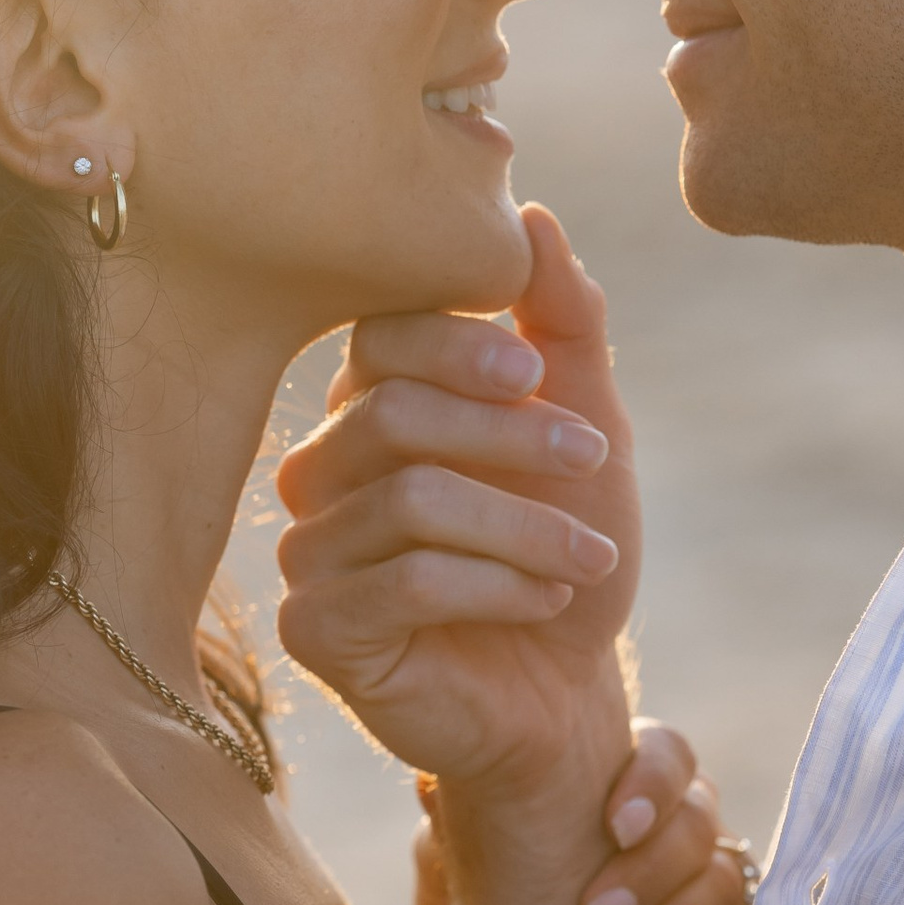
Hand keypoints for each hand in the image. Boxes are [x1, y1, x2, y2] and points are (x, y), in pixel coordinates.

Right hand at [278, 205, 642, 799]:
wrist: (569, 688)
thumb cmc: (566, 543)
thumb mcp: (584, 420)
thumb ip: (562, 319)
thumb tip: (531, 216)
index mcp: (368, 405)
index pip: (380, 336)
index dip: (461, 342)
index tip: (539, 372)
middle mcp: (319, 470)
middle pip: (392, 414)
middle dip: (511, 435)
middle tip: (595, 458)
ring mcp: (308, 552)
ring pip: (408, 500)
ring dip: (524, 524)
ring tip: (590, 556)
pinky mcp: (318, 631)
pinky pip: (405, 582)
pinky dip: (497, 584)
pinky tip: (547, 599)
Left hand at [413, 725, 755, 904]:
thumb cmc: (479, 896)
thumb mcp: (452, 854)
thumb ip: (451, 815)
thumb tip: (432, 786)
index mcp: (622, 778)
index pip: (668, 752)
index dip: (654, 781)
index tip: (613, 827)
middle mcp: (672, 822)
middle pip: (703, 818)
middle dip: (652, 870)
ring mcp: (699, 882)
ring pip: (724, 881)